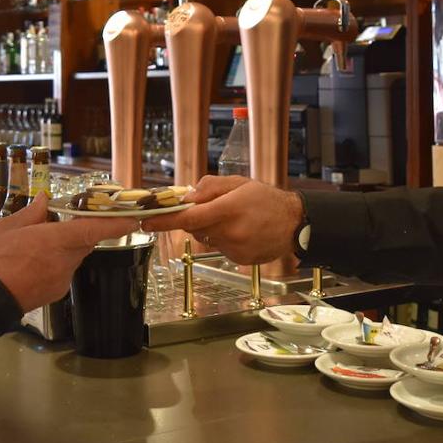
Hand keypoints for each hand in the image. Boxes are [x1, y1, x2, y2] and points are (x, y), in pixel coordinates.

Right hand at [0, 193, 138, 311]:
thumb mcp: (7, 227)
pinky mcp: (57, 292)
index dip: (115, 224)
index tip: (132, 219)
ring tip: (37, 247)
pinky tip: (34, 264)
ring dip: (65, 248)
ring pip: (74, 257)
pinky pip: (64, 271)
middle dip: (79, 230)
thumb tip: (45, 200)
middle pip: (85, 241)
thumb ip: (31, 213)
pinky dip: (56, 263)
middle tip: (62, 222)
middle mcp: (64, 260)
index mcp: (53, 240)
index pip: (93, 230)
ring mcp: (62, 278)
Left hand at [140, 175, 301, 264]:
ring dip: (210, 229)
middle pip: (194, 228)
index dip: (164, 220)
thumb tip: (186, 196)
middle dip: (194, 218)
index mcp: (228, 209)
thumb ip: (209, 187)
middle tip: (211, 209)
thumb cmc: (267, 200)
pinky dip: (223, 240)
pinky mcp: (239, 260)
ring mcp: (235, 249)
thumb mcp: (238, 182)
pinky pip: (219, 249)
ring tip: (233, 219)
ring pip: (206, 239)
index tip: (147, 221)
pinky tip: (241, 232)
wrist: (295, 224)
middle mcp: (230, 231)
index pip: (187, 217)